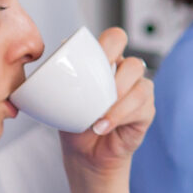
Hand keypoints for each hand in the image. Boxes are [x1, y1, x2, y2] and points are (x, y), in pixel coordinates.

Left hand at [58, 31, 153, 181]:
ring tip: (98, 115)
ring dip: (118, 99)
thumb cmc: (73, 121)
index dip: (110, 44)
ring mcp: (139, 91)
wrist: (84, 153)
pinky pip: (141, 107)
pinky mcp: (146, 111)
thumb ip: (58, 80)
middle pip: (135, 62)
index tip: (94, 59)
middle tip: (100, 91)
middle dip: (118, 76)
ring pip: (141, 85)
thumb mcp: (60, 98)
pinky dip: (119, 116)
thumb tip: (46, 66)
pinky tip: (102, 126)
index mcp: (106, 62)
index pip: (116, 39)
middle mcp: (126, 74)